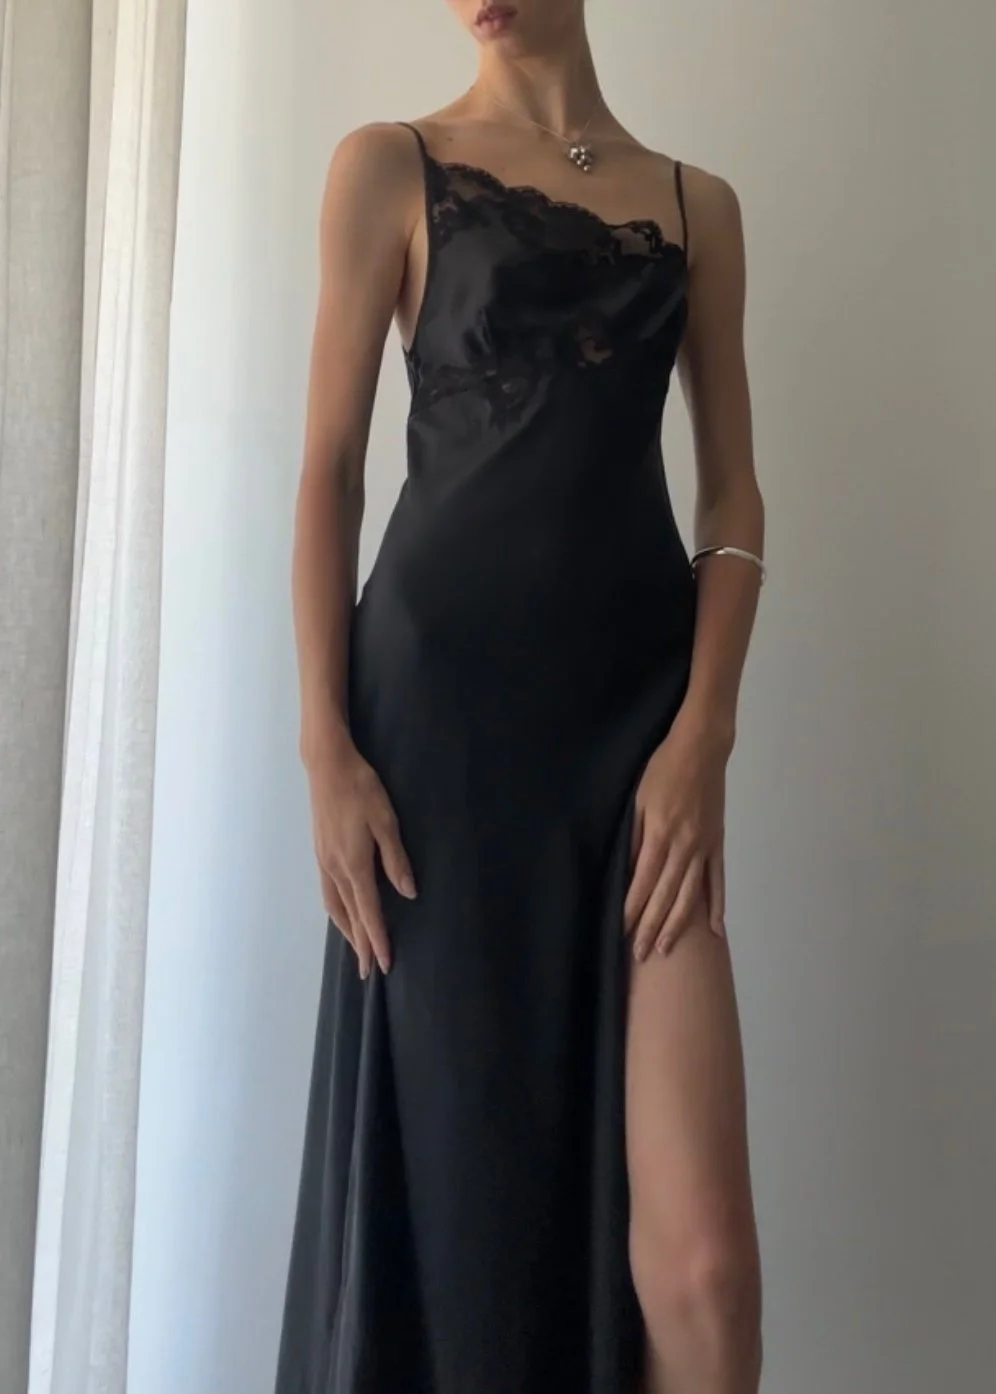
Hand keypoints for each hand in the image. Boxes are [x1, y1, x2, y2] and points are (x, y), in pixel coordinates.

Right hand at [306, 730, 415, 977]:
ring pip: (335, 907)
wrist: (327, 766)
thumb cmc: (362, 789)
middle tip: (369, 970)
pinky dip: (337, 911)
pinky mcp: (320, 853)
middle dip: (360, 944)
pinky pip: (328, 893)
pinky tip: (343, 912)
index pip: (369, 911)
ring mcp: (324, 861)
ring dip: (346, 930)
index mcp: (354, 864)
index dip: (377, 939)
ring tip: (357, 948)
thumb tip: (408, 893)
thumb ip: (396, 860)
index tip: (385, 963)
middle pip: (349, 916)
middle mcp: (335, 869)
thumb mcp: (386, 822)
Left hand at [624, 715, 728, 960]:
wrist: (701, 748)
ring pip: (690, 896)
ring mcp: (704, 847)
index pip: (642, 883)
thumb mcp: (636, 798)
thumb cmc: (662, 769)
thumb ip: (632, 835)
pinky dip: (717, 906)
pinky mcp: (717, 843)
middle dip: (651, 927)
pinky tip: (715, 930)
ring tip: (666, 949)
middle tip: (640, 954)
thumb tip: (625, 870)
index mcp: (659, 834)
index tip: (622, 932)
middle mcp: (683, 846)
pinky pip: (717, 880)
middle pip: (665, 896)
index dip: (632, 910)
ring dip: (678, 925)